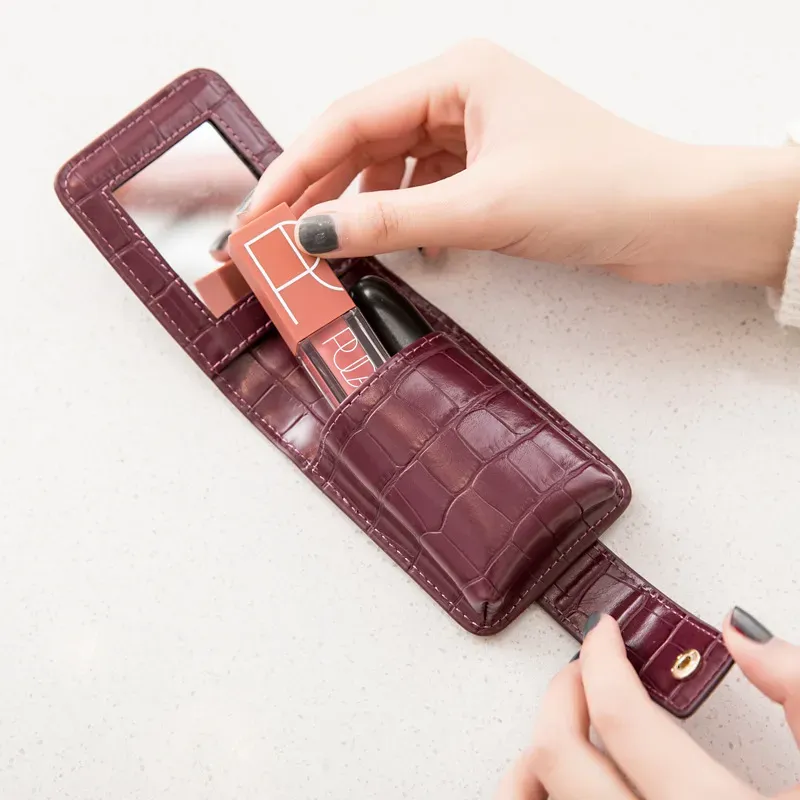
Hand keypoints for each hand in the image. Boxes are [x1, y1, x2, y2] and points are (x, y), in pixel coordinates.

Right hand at [238, 39, 799, 286]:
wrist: (673, 218)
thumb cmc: (600, 190)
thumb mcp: (481, 208)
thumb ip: (391, 223)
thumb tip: (315, 236)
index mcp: (455, 75)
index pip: (348, 120)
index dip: (296, 170)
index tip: (261, 216)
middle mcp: (461, 94)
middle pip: (365, 142)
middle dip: (323, 192)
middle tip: (283, 241)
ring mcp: (477, 132)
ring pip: (393, 168)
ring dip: (365, 210)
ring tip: (336, 251)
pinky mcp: (492, 168)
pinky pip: (426, 189)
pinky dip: (408, 220)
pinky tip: (407, 250)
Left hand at [495, 611, 799, 798]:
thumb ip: (798, 689)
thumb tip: (737, 634)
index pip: (624, 720)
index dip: (601, 659)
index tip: (604, 633)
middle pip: (561, 758)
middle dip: (562, 693)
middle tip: (583, 669)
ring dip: (538, 755)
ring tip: (565, 726)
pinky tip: (558, 787)